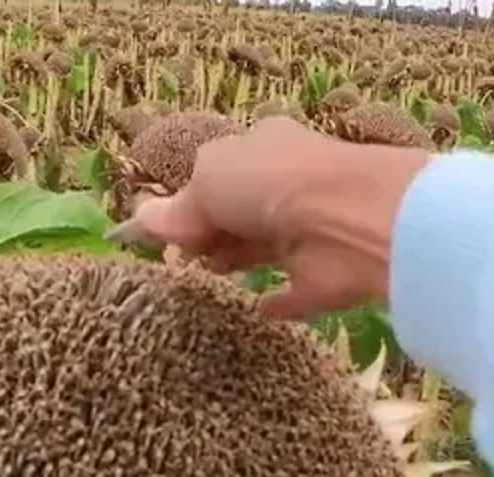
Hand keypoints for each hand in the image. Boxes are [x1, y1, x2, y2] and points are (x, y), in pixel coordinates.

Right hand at [131, 117, 431, 319]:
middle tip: (177, 259)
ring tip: (203, 279)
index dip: (187, 201)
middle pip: (237, 212)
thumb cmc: (272, 184)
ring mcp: (309, 231)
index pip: (217, 174)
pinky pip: (293, 293)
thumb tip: (142, 220)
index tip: (159, 234)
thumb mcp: (209, 181)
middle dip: (209, 232)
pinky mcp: (325, 276)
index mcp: (261, 148)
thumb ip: (178, 206)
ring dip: (234, 260)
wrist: (352, 221)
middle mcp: (287, 184)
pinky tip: (253, 311)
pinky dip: (274, 302)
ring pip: (262, 248)